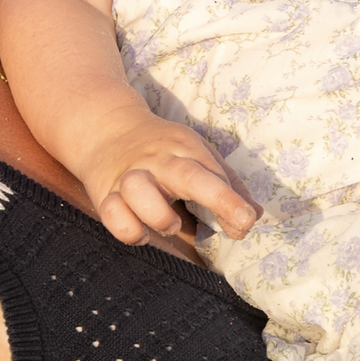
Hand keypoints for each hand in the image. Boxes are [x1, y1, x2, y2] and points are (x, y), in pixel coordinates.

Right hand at [76, 113, 261, 244]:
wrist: (106, 129)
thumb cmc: (162, 151)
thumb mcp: (196, 156)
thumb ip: (225, 185)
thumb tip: (254, 215)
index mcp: (185, 149)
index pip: (212, 173)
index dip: (231, 199)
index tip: (247, 220)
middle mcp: (158, 160)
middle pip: (186, 174)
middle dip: (217, 198)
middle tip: (240, 223)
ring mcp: (129, 176)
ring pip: (139, 191)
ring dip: (159, 215)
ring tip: (172, 225)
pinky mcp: (105, 194)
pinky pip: (112, 214)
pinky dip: (129, 229)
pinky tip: (142, 232)